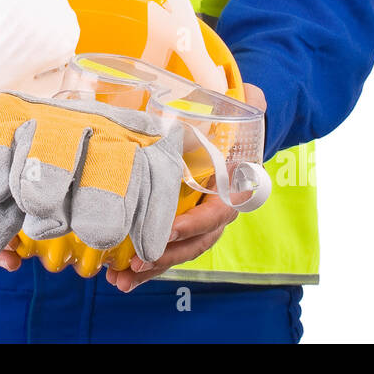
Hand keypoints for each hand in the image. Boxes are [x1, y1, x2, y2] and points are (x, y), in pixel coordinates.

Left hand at [104, 80, 266, 292]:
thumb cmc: (234, 125)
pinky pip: (164, 249)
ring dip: (150, 268)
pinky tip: (119, 276)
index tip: (171, 229)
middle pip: (194, 243)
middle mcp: (217, 211)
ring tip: (122, 279)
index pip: (218, 212)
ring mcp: (198, 223)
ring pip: (177, 252)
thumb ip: (250, 103)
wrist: (236, 138)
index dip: (195, 223)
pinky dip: (143, 264)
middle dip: (166, 254)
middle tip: (138, 262)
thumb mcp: (244, 110)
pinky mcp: (178, 226)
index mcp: (233, 188)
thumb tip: (255, 94)